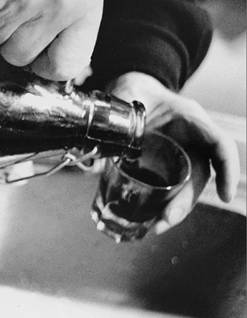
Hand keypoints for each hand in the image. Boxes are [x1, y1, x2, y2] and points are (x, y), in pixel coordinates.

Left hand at [108, 72, 240, 234]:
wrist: (130, 90)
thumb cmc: (132, 90)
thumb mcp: (124, 97)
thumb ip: (114, 119)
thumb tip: (92, 158)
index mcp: (188, 118)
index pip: (216, 142)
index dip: (226, 168)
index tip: (223, 195)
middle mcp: (189, 139)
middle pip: (198, 175)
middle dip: (185, 202)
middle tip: (165, 221)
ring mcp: (177, 154)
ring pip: (184, 186)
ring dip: (172, 211)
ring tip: (153, 227)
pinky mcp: (163, 165)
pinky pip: (167, 188)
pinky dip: (159, 206)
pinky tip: (145, 221)